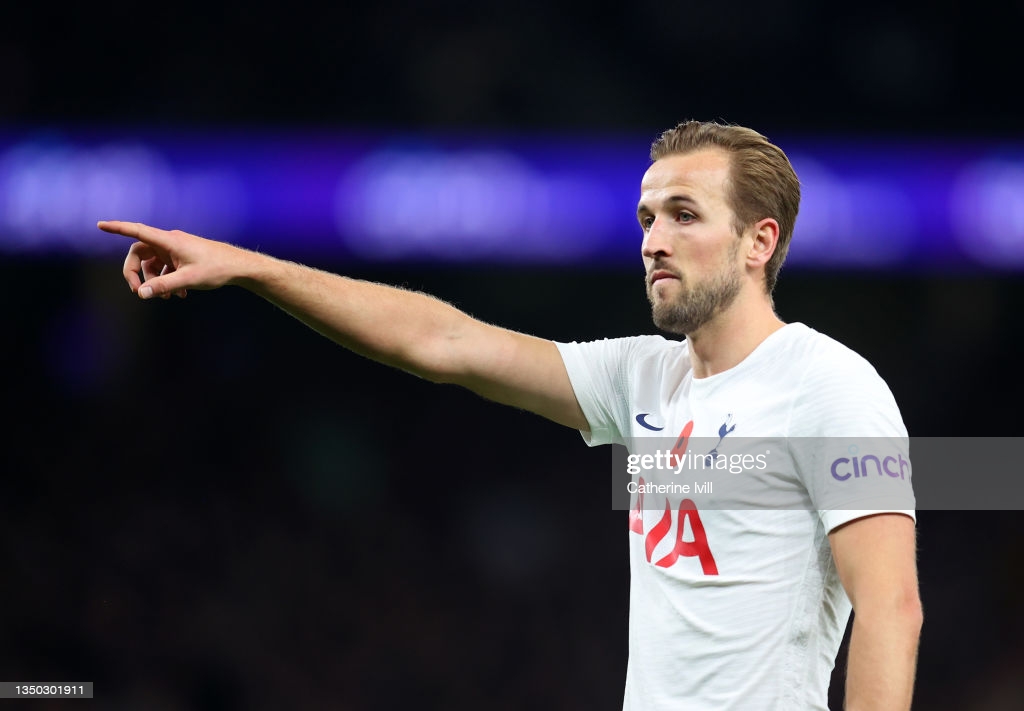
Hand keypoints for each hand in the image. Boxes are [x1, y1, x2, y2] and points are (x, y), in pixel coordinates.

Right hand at [98, 221, 239, 299]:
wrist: (240, 267)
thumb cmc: (217, 269)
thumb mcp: (188, 279)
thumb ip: (164, 286)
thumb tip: (142, 294)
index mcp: (169, 240)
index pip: (137, 231)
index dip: (118, 228)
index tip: (100, 225)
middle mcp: (170, 242)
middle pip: (140, 253)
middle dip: (136, 272)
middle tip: (138, 292)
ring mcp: (177, 249)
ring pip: (154, 263)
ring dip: (155, 280)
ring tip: (167, 297)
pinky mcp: (184, 257)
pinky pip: (166, 267)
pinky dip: (167, 280)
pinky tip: (179, 295)